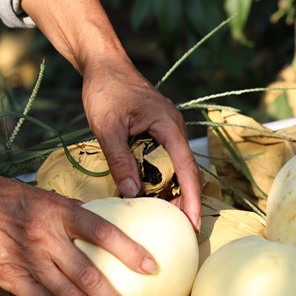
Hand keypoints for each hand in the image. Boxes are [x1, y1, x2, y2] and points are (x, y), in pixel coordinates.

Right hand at [0, 171, 152, 295]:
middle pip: (89, 275)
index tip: (151, 267)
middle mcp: (46, 236)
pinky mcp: (10, 277)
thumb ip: (74, 215)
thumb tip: (107, 228)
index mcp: (60, 212)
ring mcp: (28, 259)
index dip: (129, 250)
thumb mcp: (46, 197)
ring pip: (68, 295)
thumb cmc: (8, 198)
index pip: (103, 232)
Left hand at [18, 0, 201, 228]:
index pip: (186, 169)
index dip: (190, 199)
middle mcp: (174, 130)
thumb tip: (130, 194)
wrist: (103, 65)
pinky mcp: (157, 132)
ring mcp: (167, 131)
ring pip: (175, 168)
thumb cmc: (105, 91)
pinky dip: (160, 179)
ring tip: (164, 218)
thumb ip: (120, 160)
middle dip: (184, 201)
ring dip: (171, 192)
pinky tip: (149, 195)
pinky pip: (164, 161)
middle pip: (186, 172)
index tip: (192, 224)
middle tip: (178, 229)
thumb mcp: (108, 128)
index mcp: (169, 127)